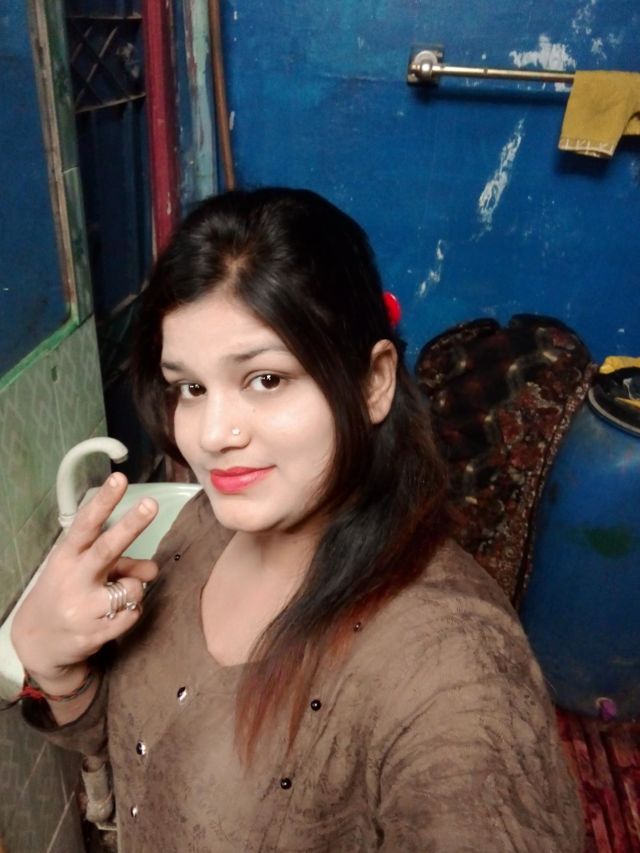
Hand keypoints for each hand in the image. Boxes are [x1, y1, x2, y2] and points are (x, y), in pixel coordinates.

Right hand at [11, 473, 158, 689]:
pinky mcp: (93, 634)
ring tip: (114, 597)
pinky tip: (111, 617)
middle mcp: (73, 579)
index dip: (104, 501)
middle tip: (150, 504)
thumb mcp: (82, 570)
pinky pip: (133, 615)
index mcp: (67, 556)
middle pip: (107, 549)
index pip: (86, 523)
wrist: (38, 643)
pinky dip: (131, 613)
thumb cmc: (67, 593)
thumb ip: (120, 562)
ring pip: (132, 588)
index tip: (119, 479)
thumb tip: (154, 569)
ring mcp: (82, 609)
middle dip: (131, 525)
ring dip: (134, 589)